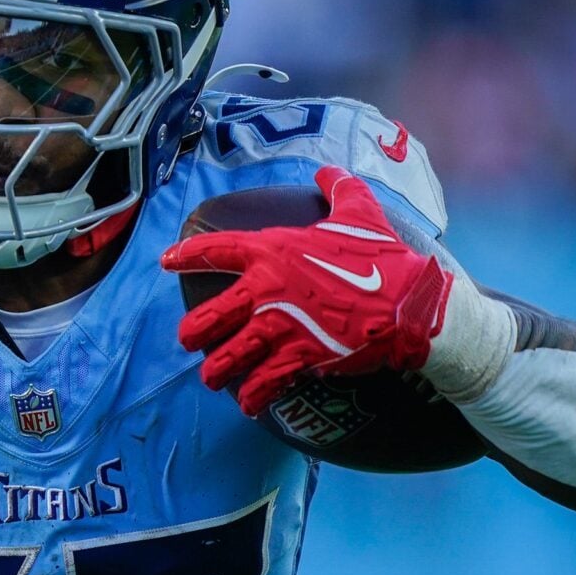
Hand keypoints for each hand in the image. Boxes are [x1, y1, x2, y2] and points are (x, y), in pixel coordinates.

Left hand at [160, 166, 454, 416]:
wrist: (409, 302)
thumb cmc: (383, 256)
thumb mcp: (360, 211)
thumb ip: (338, 188)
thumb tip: (328, 171)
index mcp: (273, 251)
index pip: (217, 250)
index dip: (186, 256)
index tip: (165, 262)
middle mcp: (266, 290)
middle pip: (208, 317)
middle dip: (193, 332)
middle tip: (190, 339)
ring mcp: (280, 327)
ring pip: (227, 358)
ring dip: (216, 371)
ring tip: (213, 378)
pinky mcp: (298, 358)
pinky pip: (261, 384)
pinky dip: (252, 397)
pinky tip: (248, 403)